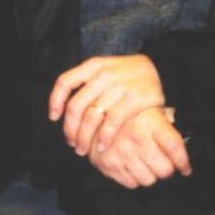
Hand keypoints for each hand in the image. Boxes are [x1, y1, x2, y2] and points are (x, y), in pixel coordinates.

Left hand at [49, 55, 165, 154]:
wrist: (161, 68)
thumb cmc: (127, 75)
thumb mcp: (106, 69)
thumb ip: (87, 83)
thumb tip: (63, 109)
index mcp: (94, 66)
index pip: (65, 82)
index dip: (55, 101)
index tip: (54, 118)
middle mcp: (104, 74)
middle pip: (76, 105)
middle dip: (70, 129)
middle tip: (71, 143)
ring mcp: (120, 86)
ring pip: (92, 117)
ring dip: (84, 137)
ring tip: (83, 149)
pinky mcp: (135, 99)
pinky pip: (112, 122)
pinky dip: (104, 137)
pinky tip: (101, 146)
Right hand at [86, 106, 191, 188]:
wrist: (93, 112)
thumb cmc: (128, 111)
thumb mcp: (149, 109)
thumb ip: (166, 127)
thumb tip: (180, 153)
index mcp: (150, 121)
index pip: (175, 147)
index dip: (184, 162)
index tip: (186, 169)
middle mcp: (136, 137)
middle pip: (165, 170)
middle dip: (166, 170)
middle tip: (163, 165)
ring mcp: (121, 152)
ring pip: (149, 180)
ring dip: (150, 174)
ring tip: (145, 163)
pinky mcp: (108, 163)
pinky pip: (131, 183)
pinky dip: (134, 178)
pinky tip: (131, 165)